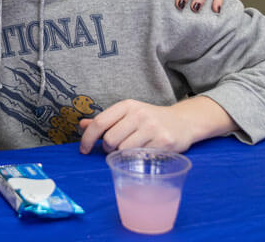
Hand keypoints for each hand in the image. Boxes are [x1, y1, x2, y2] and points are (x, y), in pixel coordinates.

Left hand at [78, 99, 196, 154]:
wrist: (183, 122)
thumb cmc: (150, 120)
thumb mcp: (127, 114)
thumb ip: (105, 121)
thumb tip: (81, 125)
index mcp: (127, 105)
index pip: (100, 122)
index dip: (87, 138)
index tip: (83, 150)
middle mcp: (139, 114)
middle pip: (110, 139)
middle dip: (108, 148)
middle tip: (115, 148)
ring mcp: (152, 127)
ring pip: (123, 150)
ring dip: (122, 155)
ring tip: (130, 150)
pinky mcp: (163, 141)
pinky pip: (140, 156)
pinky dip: (137, 158)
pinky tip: (143, 152)